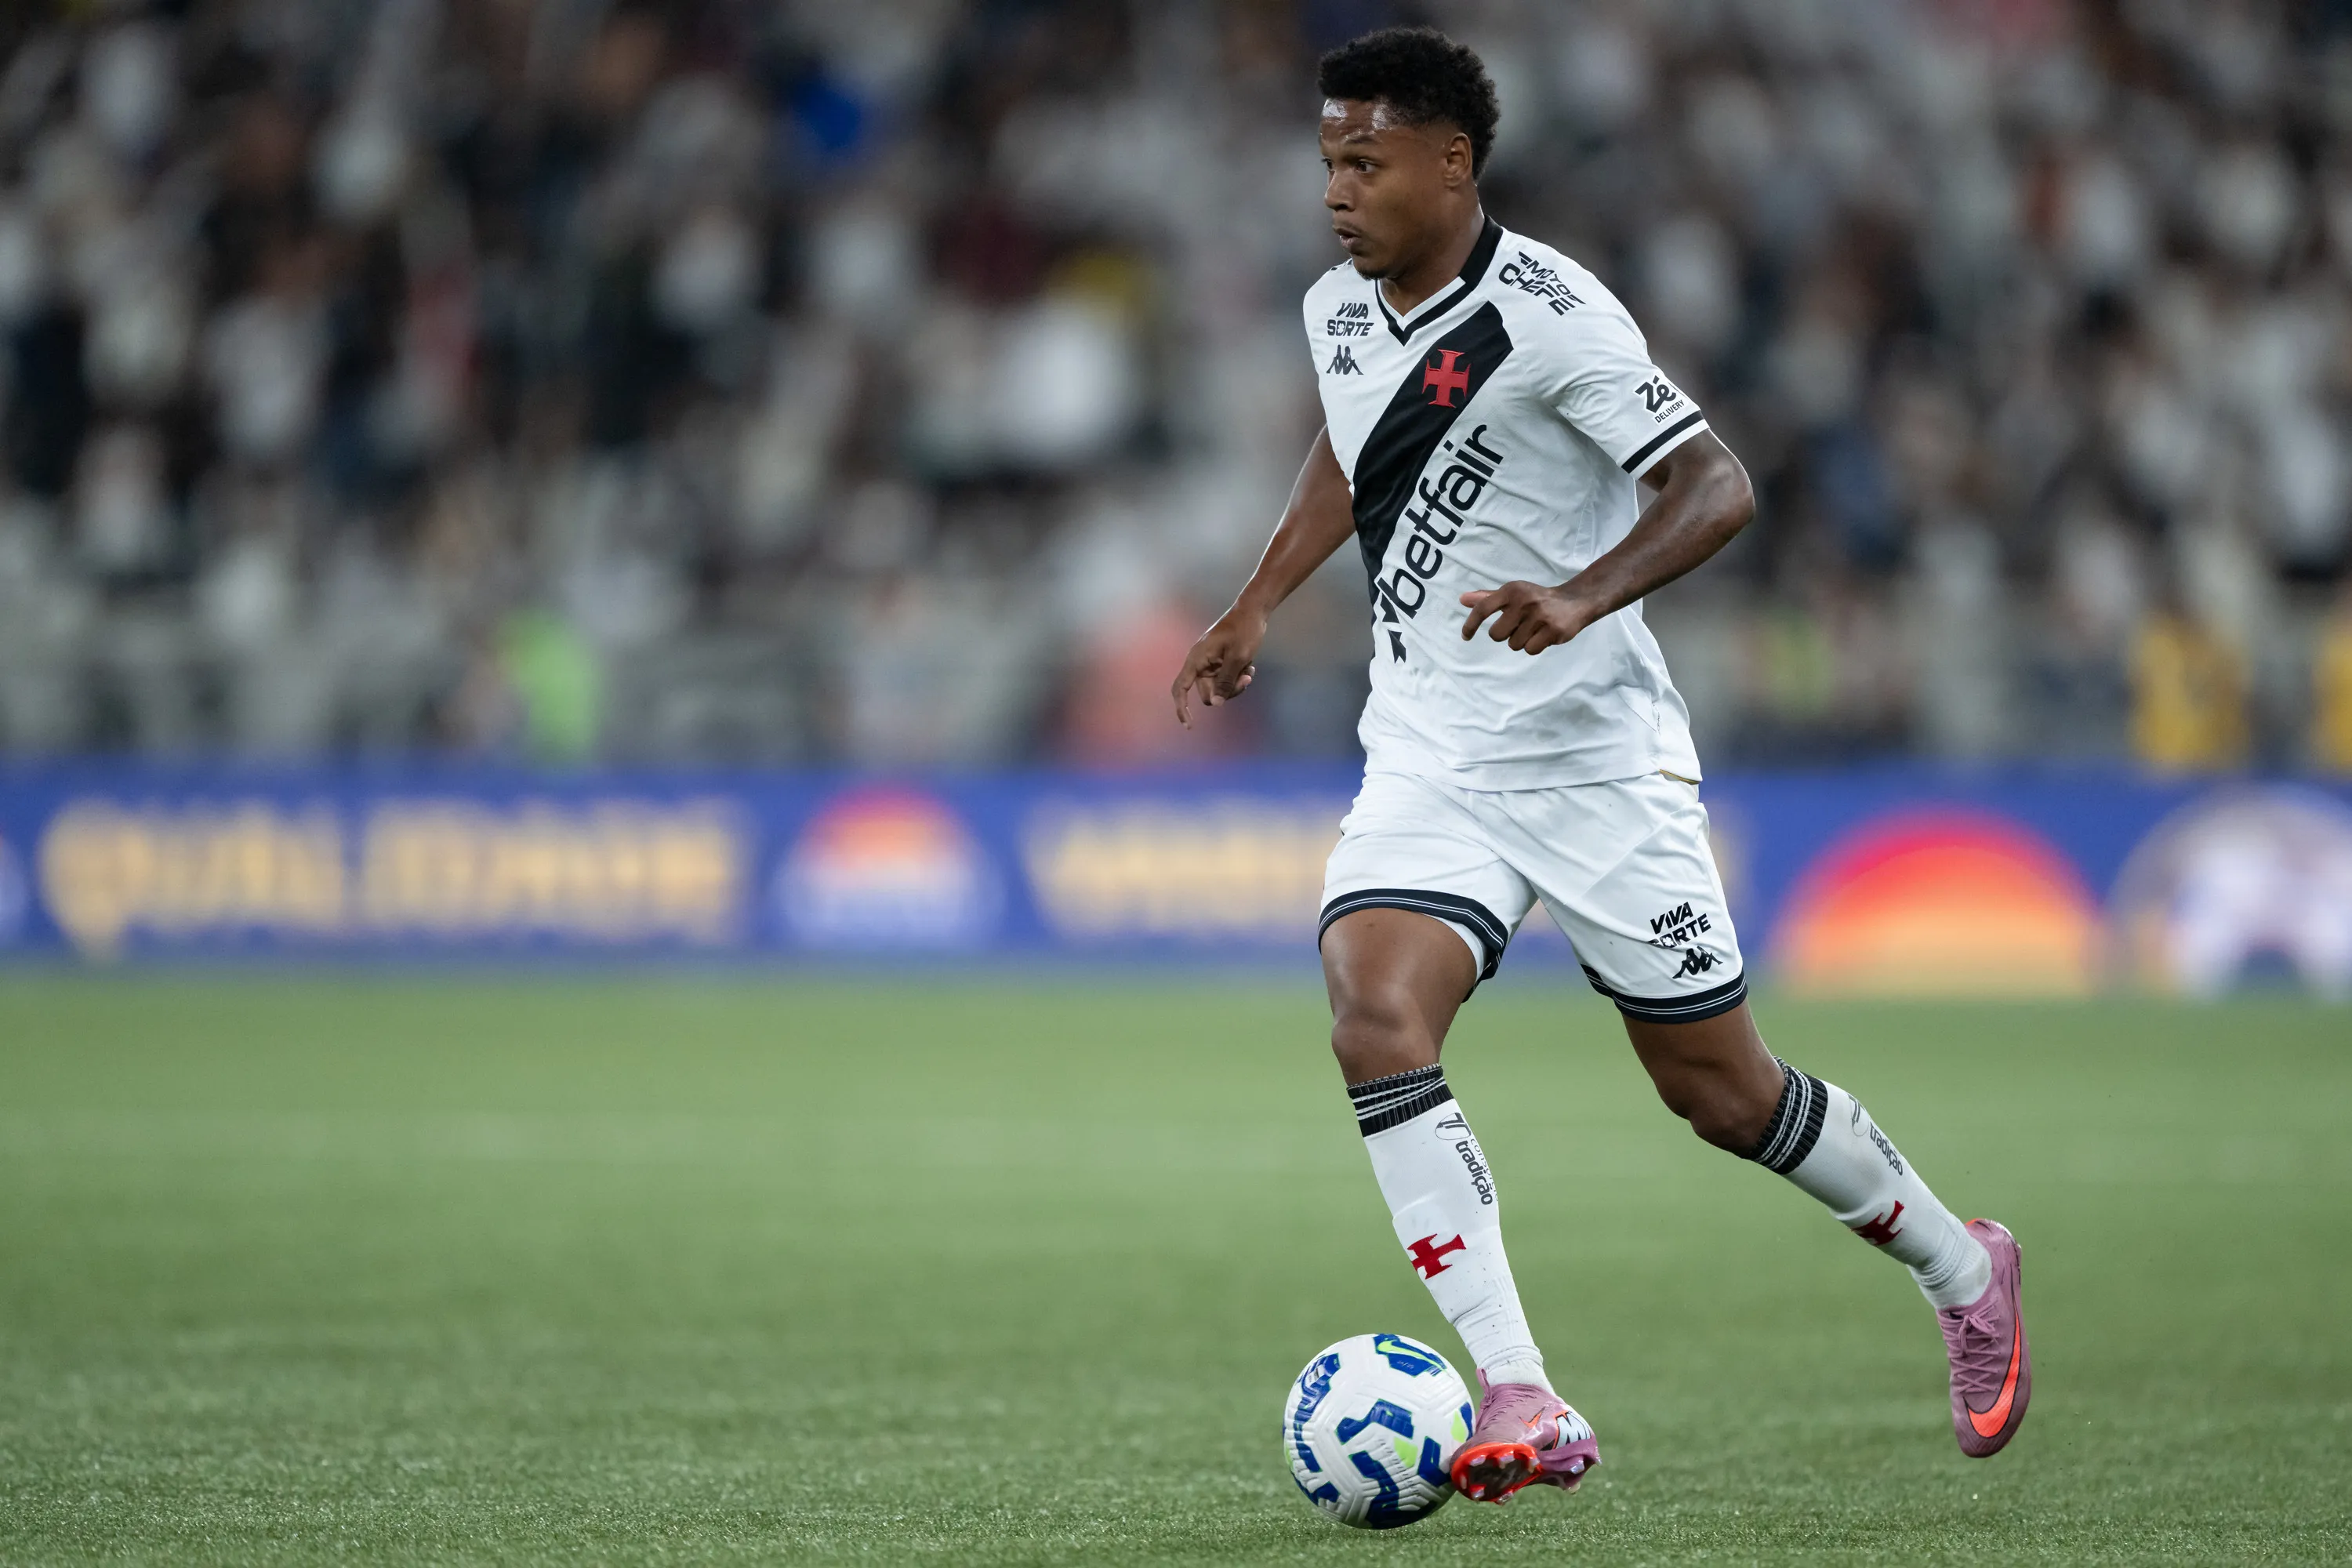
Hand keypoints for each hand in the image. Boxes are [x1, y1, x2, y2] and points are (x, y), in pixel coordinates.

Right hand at [1171, 607, 1266, 727]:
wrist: (1252, 612)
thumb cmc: (1243, 630)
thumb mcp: (1237, 657)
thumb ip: (1226, 681)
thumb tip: (1216, 703)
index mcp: (1197, 660)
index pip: (1181, 688)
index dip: (1181, 708)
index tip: (1190, 725)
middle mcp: (1200, 664)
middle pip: (1208, 693)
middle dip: (1228, 692)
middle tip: (1247, 680)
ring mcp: (1211, 664)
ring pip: (1220, 689)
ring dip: (1236, 685)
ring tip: (1250, 671)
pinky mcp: (1221, 664)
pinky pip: (1226, 681)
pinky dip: (1238, 678)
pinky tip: (1250, 668)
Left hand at [1458, 581, 1595, 653]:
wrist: (1574, 601)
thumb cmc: (1536, 599)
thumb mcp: (1513, 594)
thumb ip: (1488, 598)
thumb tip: (1462, 599)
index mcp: (1512, 590)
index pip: (1483, 608)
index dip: (1470, 624)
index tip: (1465, 636)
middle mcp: (1524, 601)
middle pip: (1496, 635)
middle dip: (1505, 634)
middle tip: (1520, 625)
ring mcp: (1540, 616)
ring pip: (1514, 644)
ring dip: (1522, 640)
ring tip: (1535, 628)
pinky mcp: (1553, 630)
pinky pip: (1530, 650)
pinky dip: (1534, 646)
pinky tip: (1543, 634)